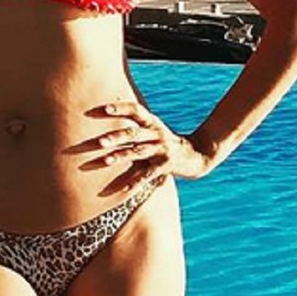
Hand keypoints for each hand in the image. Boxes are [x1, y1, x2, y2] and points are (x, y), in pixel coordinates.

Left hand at [93, 101, 212, 194]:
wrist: (196, 155)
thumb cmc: (165, 141)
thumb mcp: (153, 129)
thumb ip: (135, 124)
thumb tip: (111, 106)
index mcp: (152, 122)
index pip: (136, 110)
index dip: (121, 108)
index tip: (105, 108)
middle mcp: (157, 133)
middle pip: (134, 133)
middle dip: (116, 137)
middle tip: (99, 141)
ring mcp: (162, 149)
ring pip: (138, 152)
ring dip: (121, 156)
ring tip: (105, 161)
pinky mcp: (166, 165)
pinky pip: (148, 174)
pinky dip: (136, 182)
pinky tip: (124, 189)